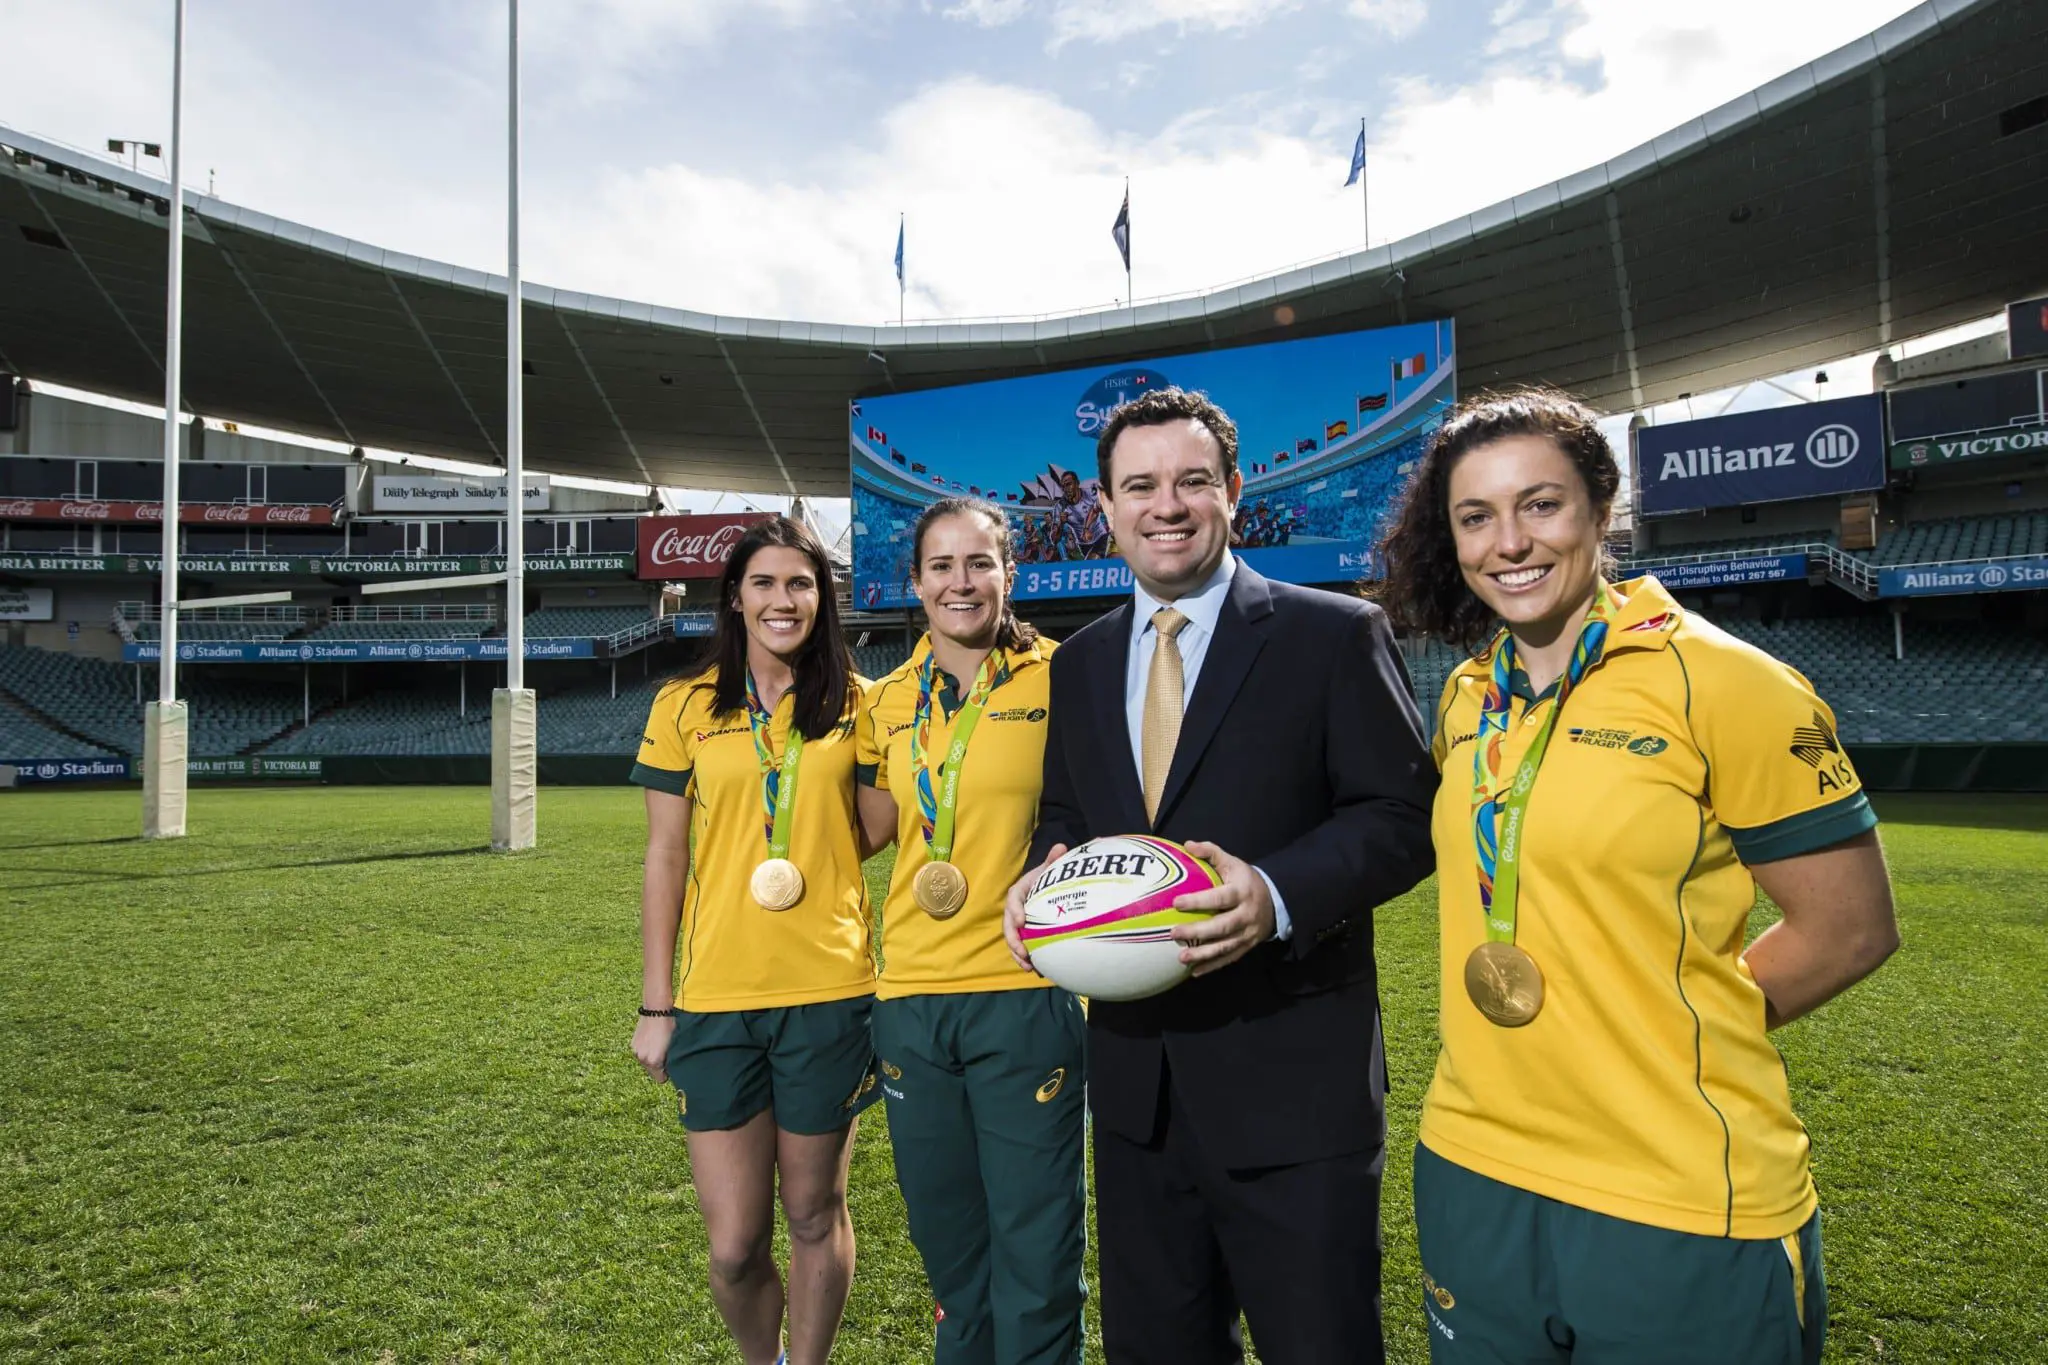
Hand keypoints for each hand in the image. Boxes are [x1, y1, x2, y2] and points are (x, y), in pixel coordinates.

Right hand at [632, 1013, 675, 1082]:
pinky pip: (641, 1054)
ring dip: (652, 1058)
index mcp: (654, 1061)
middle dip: (659, 1066)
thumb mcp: (675, 1045)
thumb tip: (673, 1067)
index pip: (661, 1079)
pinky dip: (646, 1051)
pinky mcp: (633, 1045)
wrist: (656, 1009)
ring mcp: (636, 1052)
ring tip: (659, 1045)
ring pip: (646, 1063)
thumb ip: (672, 1060)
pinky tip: (653, 1041)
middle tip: (666, 1053)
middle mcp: (643, 1059)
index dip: (667, 1073)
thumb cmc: (670, 1025)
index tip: (671, 1065)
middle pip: (652, 1072)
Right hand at [1004, 844, 1066, 971]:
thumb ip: (1053, 860)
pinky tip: (1036, 970)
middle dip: (1013, 940)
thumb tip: (1061, 847)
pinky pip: (1022, 947)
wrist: (1047, 889)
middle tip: (1023, 952)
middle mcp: (1015, 909)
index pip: (1013, 898)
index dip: (1015, 910)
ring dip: (1018, 954)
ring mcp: (1018, 923)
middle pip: (1008, 925)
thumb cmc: (1047, 878)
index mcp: (1019, 891)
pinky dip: (1026, 958)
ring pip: (1013, 940)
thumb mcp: (1049, 869)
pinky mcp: (1025, 934)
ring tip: (1028, 966)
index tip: (1021, 921)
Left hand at [1170, 841, 1276, 976]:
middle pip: (1222, 926)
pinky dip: (1212, 966)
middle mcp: (1246, 915)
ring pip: (1225, 947)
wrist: (1276, 901)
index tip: (1176, 903)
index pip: (1220, 897)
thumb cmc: (1245, 880)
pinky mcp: (1247, 946)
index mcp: (1242, 892)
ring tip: (1181, 958)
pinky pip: (1229, 958)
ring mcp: (1248, 933)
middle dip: (1198, 931)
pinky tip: (1194, 972)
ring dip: (1203, 955)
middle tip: (1173, 933)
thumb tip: (1187, 845)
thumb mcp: (1233, 863)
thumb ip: (1211, 853)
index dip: (1199, 901)